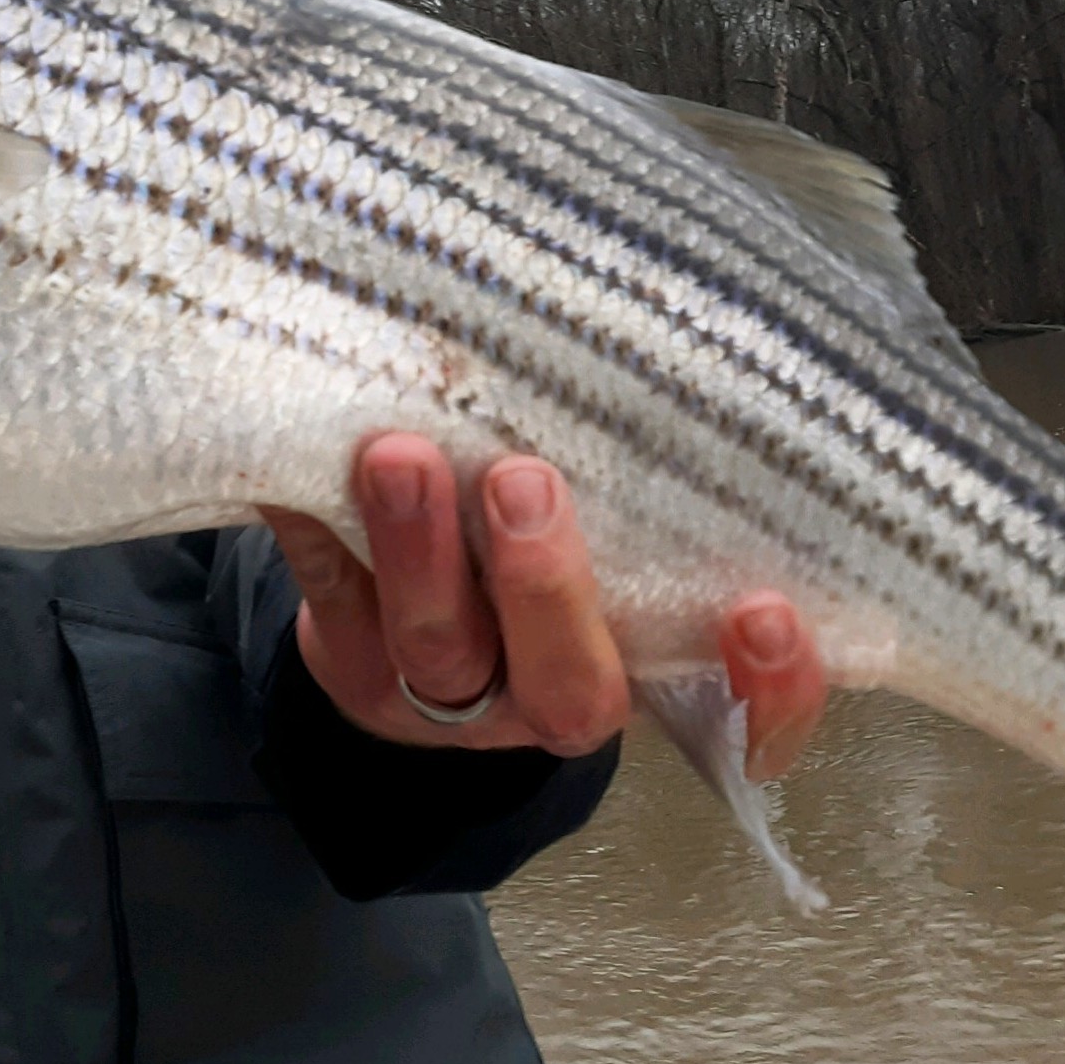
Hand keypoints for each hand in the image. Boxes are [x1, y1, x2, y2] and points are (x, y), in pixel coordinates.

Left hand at [264, 433, 827, 778]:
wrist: (406, 640)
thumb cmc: (547, 559)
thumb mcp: (619, 539)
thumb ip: (654, 487)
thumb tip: (692, 345)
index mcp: (643, 674)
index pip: (736, 718)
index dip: (765, 692)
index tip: (765, 611)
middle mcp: (545, 698)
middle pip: (565, 686)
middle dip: (547, 588)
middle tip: (524, 481)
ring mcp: (439, 692)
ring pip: (436, 646)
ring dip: (418, 550)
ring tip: (399, 456)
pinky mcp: (349, 657)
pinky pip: (329, 598)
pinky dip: (312, 529)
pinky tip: (299, 473)